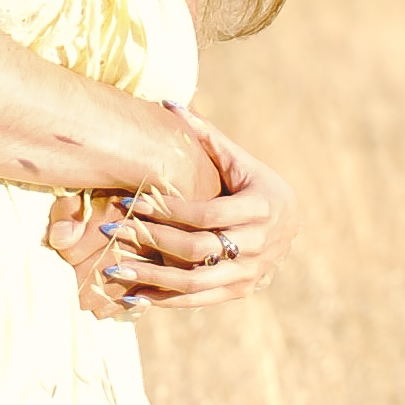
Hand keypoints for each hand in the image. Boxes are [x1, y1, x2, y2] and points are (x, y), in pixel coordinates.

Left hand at [57, 117, 298, 319]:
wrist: (291, 222)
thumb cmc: (254, 183)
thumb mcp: (238, 159)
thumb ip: (205, 136)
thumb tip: (168, 103)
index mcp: (261, 208)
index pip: (208, 215)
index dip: (170, 211)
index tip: (134, 202)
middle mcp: (258, 245)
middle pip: (198, 250)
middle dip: (152, 240)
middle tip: (113, 230)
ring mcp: (250, 272)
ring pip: (195, 282)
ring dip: (151, 276)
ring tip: (113, 268)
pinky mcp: (239, 290)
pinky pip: (198, 300)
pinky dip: (164, 300)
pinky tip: (132, 296)